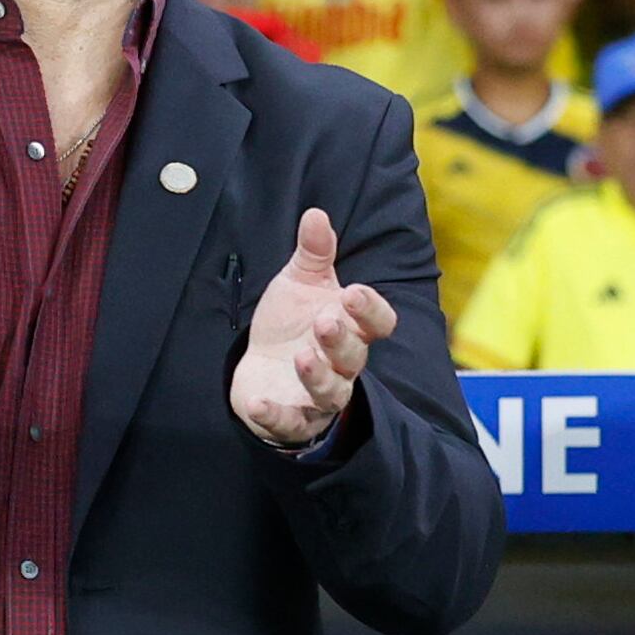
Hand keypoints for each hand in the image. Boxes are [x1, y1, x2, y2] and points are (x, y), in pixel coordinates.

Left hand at [229, 209, 396, 446]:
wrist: (261, 365)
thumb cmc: (290, 322)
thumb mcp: (299, 283)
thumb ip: (312, 253)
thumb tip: (315, 213)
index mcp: (352, 328)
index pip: (378, 322)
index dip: (369, 309)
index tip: (352, 292)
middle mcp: (343, 365)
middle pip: (354, 356)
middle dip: (341, 339)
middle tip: (324, 321)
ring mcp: (319, 394)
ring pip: (331, 391)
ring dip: (319, 376)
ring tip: (303, 356)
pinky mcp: (293, 418)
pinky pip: (290, 422)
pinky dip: (275, 415)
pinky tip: (257, 403)